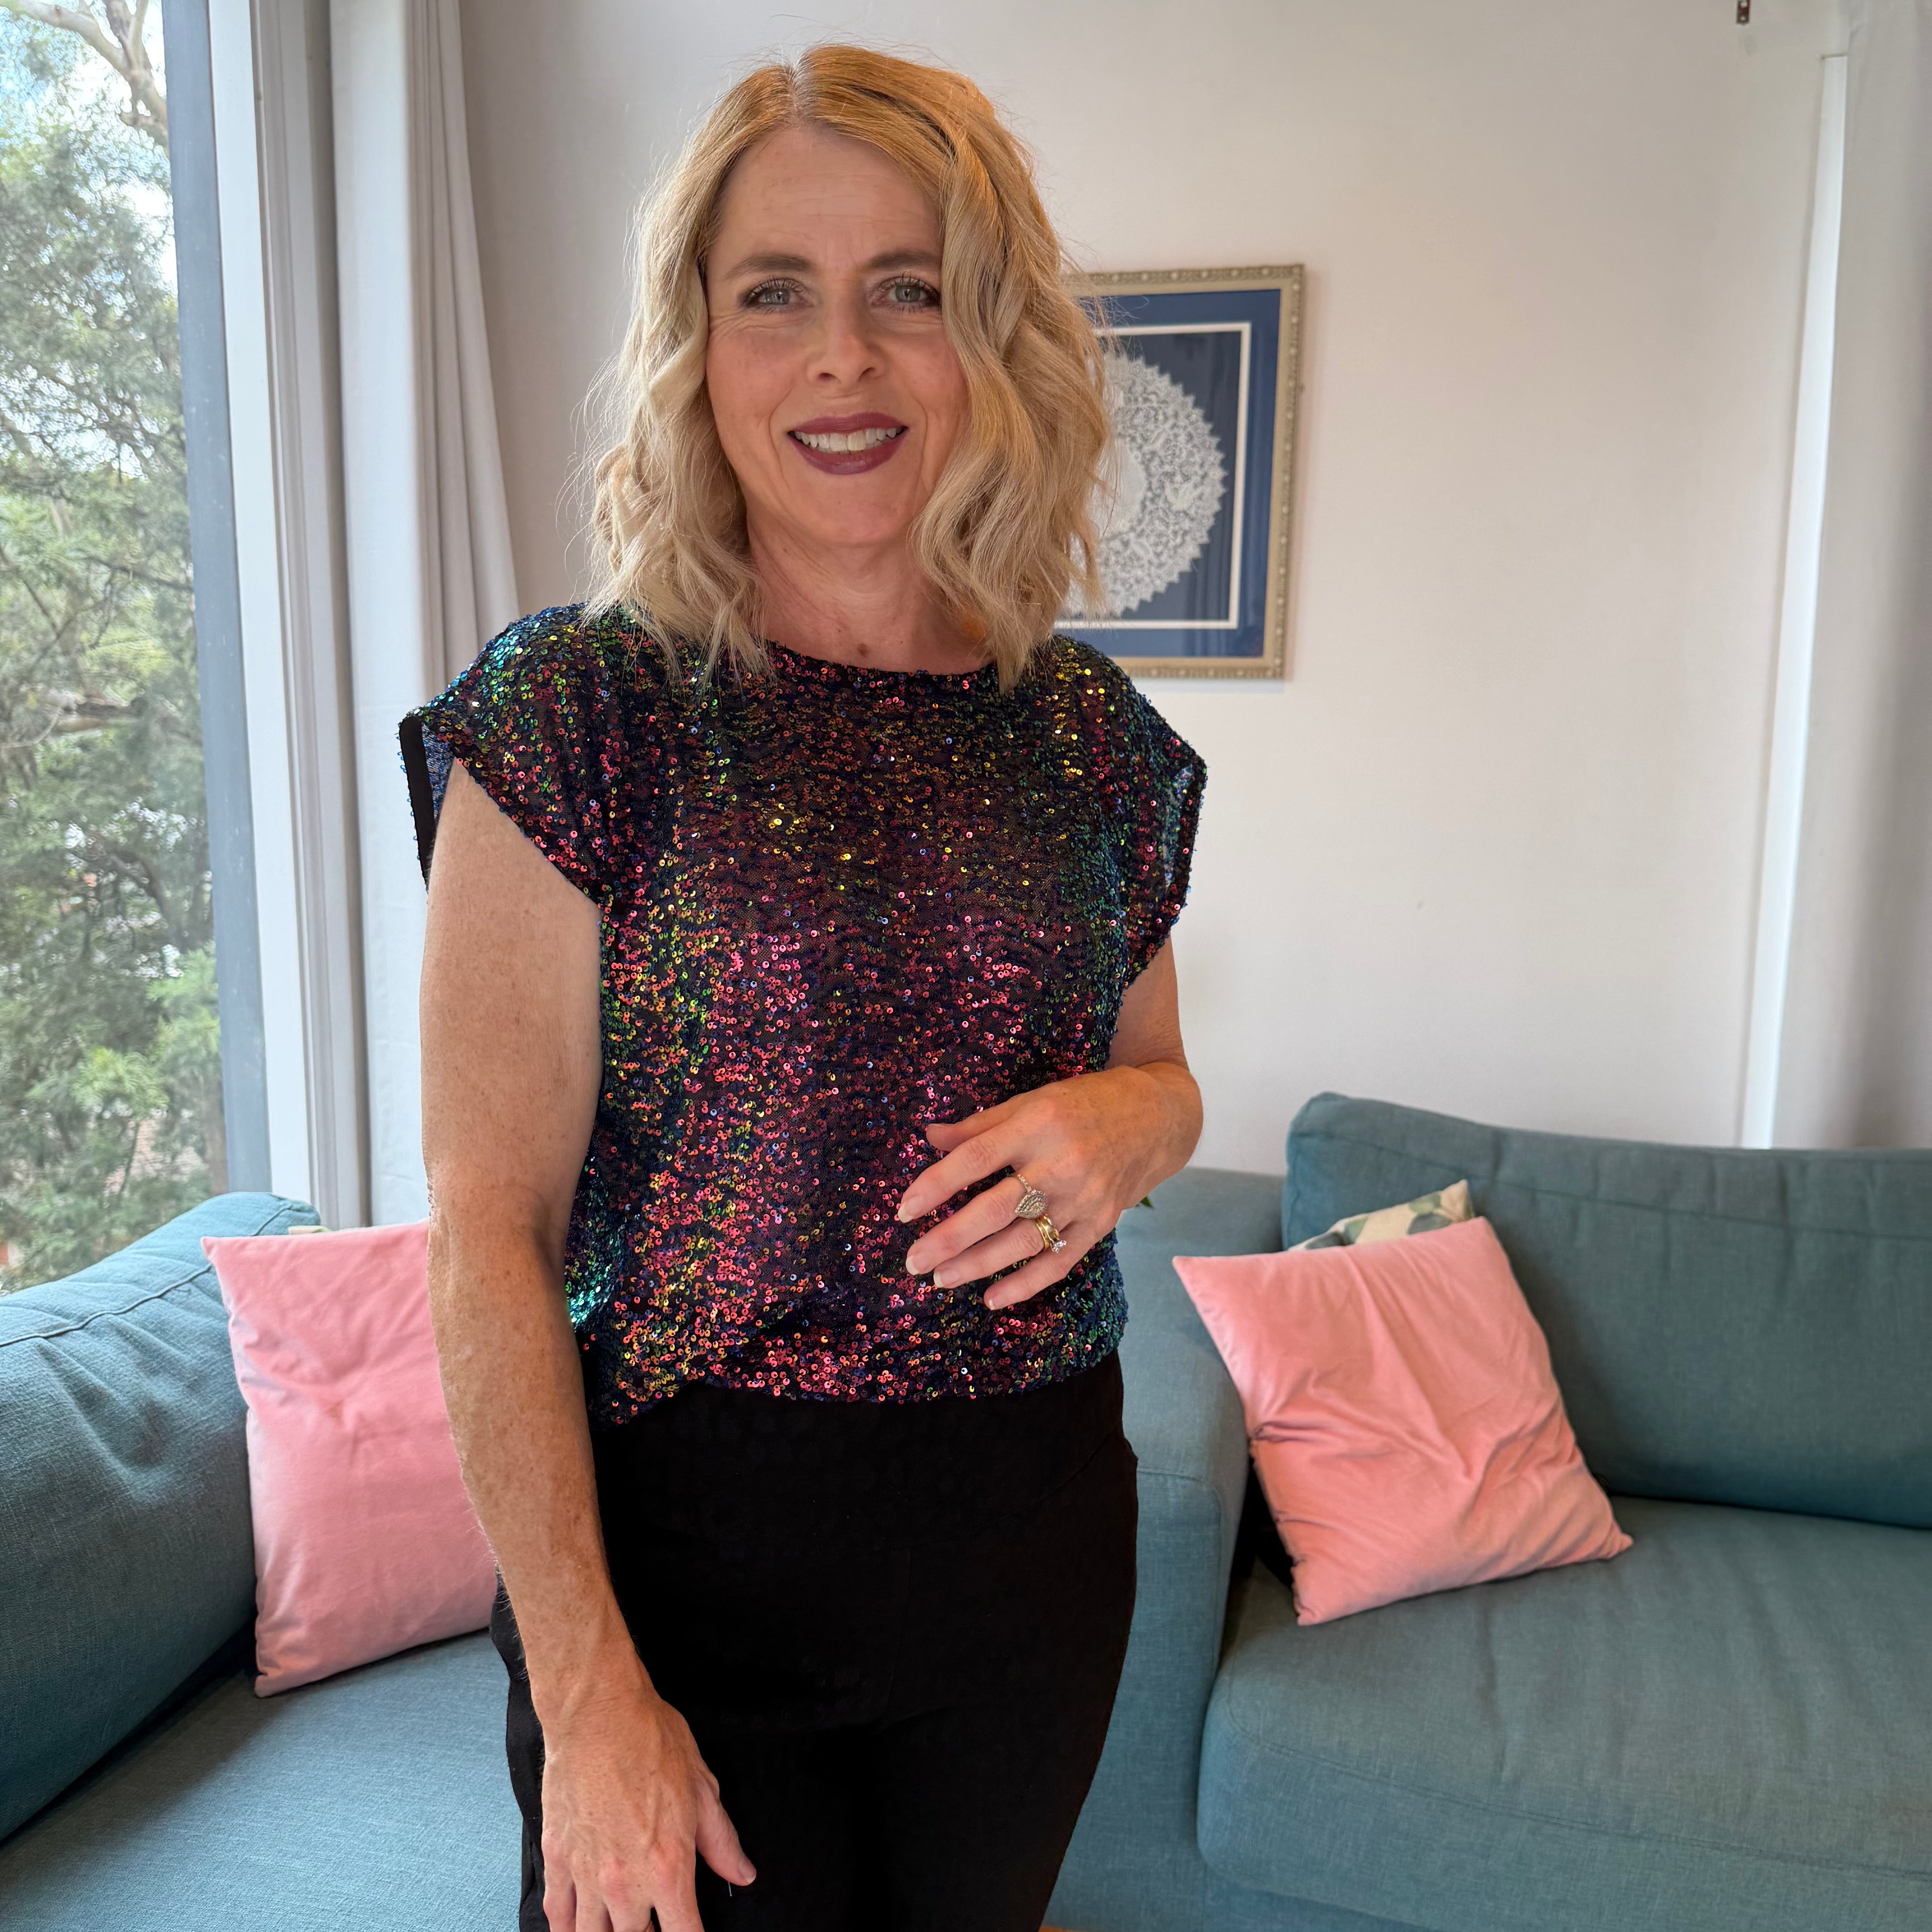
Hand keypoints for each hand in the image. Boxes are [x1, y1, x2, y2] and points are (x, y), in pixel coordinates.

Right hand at [534, 1657, 753, 1931]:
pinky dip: (567, 1926)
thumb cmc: (649, 1740)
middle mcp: (625, 1882)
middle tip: (656, 1918)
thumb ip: (721, 1840)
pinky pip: (557, 1914)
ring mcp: (586, 1875)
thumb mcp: (702, 1787)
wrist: (597, 1713)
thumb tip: (741, 1872)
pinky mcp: (556, 1859)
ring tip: (621, 1923)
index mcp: (668, 1866)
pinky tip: (579, 1924)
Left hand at [895, 1064, 1191, 1309]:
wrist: (1157, 1118)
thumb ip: (980, 1125)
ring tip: (941, 1279)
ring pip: (1023, 1241)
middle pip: (995, 1209)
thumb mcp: (1032, 1101)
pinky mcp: (1101, 1223)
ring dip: (978, 1265)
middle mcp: (1061, 1163)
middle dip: (949, 1239)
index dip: (936, 1186)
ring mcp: (1084, 1197)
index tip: (905, 1210)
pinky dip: (1025, 1283)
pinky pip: (1059, 1261)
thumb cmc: (1085, 1104)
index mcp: (1038, 1124)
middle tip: (914, 1260)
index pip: (975, 1159)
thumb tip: (929, 1138)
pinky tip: (993, 1297)